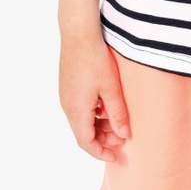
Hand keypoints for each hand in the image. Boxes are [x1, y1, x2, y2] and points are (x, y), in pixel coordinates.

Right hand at [59, 33, 130, 160]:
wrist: (78, 32)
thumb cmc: (96, 58)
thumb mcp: (111, 88)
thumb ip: (118, 113)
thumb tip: (124, 135)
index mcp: (77, 111)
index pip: (86, 143)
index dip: (101, 153)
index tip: (117, 157)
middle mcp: (67, 106)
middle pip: (84, 132)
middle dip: (103, 139)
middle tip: (123, 137)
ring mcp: (66, 95)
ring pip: (82, 120)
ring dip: (99, 125)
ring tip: (118, 121)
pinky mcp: (68, 85)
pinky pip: (80, 108)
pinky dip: (94, 113)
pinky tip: (107, 105)